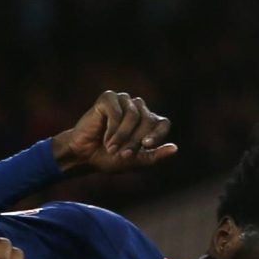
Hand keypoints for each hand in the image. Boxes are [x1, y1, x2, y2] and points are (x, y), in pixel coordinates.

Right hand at [50, 91, 176, 175]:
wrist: (84, 156)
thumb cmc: (109, 158)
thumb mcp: (134, 161)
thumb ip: (154, 156)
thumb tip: (175, 148)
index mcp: (148, 122)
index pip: (162, 123)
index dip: (156, 135)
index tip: (146, 146)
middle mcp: (138, 108)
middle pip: (147, 121)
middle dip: (135, 141)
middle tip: (122, 155)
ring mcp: (124, 101)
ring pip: (133, 116)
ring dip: (122, 136)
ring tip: (111, 148)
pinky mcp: (108, 98)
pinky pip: (117, 112)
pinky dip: (112, 128)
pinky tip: (104, 138)